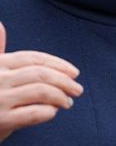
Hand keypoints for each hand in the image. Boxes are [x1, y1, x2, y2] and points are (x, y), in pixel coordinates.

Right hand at [0, 23, 82, 141]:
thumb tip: (1, 26)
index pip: (34, 59)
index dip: (58, 65)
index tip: (74, 73)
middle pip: (41, 74)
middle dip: (64, 81)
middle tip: (77, 89)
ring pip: (41, 91)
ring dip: (60, 96)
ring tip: (67, 102)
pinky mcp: (1, 120)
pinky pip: (34, 113)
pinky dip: (48, 112)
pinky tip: (51, 112)